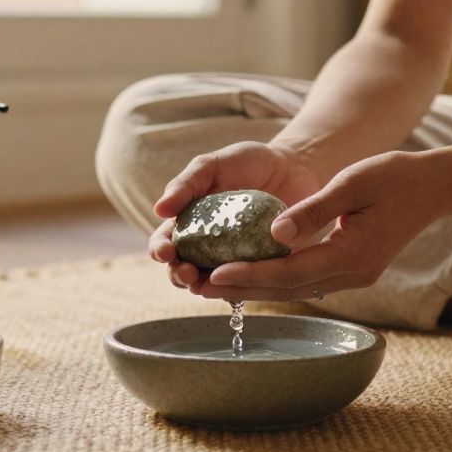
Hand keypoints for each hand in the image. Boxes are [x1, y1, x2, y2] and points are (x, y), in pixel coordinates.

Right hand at [148, 141, 322, 293]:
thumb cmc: (247, 163)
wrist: (293, 166)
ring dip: (205, 287)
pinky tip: (241, 282)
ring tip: (207, 284)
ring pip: (212, 284)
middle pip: (183, 271)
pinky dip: (241, 286)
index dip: (160, 250)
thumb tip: (158, 210)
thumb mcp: (212, 166)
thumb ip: (186, 184)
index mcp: (189, 223)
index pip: (165, 243)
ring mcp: (233, 260)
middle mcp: (206, 246)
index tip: (166, 251)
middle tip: (188, 272)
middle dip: (179, 276)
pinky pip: (248, 283)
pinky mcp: (262, 267)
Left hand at [195, 150, 448, 301]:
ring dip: (255, 288)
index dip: (252, 275)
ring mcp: (354, 275)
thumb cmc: (394, 177)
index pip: (291, 273)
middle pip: (288, 289)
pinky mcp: (351, 269)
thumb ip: (313, 210)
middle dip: (243, 289)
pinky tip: (248, 274)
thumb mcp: (353, 183)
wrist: (432, 187)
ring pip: (295, 289)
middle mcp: (352, 274)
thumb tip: (274, 233)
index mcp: (352, 255)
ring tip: (213, 285)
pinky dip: (275, 280)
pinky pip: (306, 280)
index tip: (216, 273)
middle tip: (200, 287)